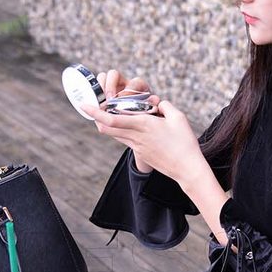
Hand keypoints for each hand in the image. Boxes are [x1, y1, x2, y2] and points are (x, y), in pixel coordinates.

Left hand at [83, 70, 203, 184]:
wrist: (187, 169)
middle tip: (93, 107)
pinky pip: (124, 139)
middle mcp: (136, 136)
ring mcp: (137, 146)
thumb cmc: (185, 143)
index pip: (112, 119)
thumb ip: (165, 105)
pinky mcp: (140, 152)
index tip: (84, 105)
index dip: (95, 112)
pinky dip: (121, 131)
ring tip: (109, 113)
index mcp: (143, 125)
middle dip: (96, 118)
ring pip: (114, 134)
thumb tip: (158, 102)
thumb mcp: (178, 117)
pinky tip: (127, 125)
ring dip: (108, 124)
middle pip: (106, 128)